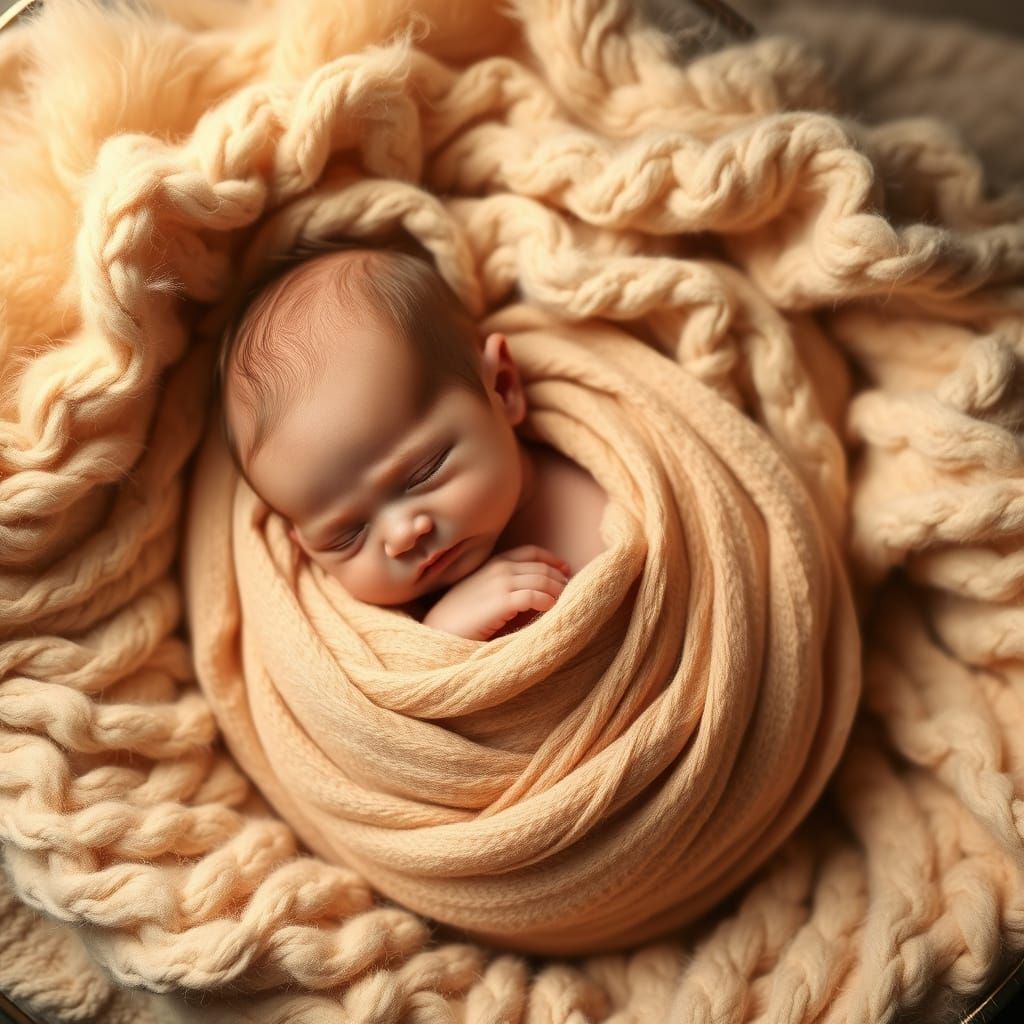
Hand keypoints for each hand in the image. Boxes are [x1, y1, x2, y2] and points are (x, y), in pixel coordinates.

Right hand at [422, 545, 570, 640]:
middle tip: (571, 590)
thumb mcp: (484, 593)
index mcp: (495, 562)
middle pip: (541, 567)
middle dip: (559, 578)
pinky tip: (552, 609)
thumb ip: (507, 587)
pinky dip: (547, 601)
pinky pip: (534, 597)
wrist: (439, 630)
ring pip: (542, 580)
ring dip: (558, 590)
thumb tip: (538, 593)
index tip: (565, 569)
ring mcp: (500, 583)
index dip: (552, 559)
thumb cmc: (461, 616)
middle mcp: (499, 568)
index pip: (531, 552)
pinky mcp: (501, 602)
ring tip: (566, 602)